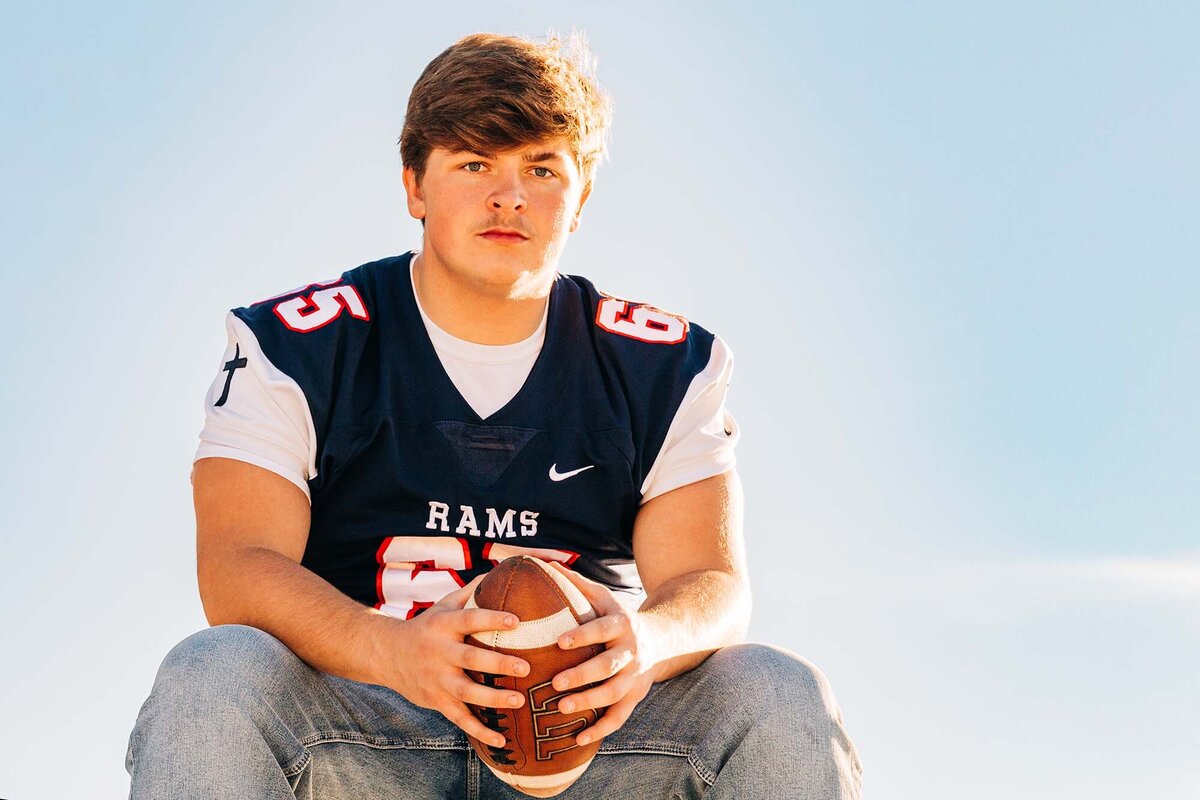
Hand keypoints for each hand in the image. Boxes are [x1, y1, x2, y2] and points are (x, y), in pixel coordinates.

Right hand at [379, 575, 531, 747]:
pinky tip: (504, 741)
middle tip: (525, 667)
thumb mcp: (443, 605)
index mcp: (443, 625)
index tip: (517, 620)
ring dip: (493, 699)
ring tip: (519, 701)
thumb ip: (471, 591)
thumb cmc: (426, 626)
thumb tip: (503, 569)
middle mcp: (439, 653)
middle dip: (498, 664)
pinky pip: (460, 719)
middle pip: (470, 659)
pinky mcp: (436, 701)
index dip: (492, 618)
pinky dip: (481, 731)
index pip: (470, 619)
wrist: (387, 654)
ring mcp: (437, 680)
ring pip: (466, 693)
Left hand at [546, 563, 661, 745]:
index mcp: (621, 624)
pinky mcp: (635, 697)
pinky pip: (619, 717)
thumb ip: (577, 583)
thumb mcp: (605, 597)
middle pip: (608, 666)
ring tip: (562, 709)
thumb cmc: (620, 617)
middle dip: (582, 675)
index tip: (560, 642)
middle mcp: (631, 652)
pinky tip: (577, 739)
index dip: (583, 636)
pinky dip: (600, 730)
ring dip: (589, 703)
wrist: (665, 640)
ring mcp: (634, 677)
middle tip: (555, 683)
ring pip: (614, 694)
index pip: (602, 630)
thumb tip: (545, 563)